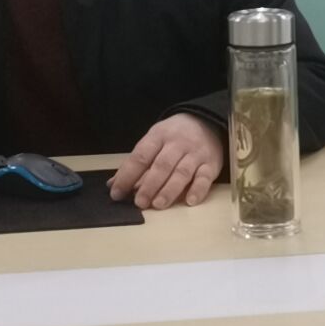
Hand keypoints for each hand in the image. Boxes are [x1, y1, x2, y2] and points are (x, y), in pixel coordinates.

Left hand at [108, 113, 224, 209]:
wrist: (207, 121)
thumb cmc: (174, 136)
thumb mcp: (153, 141)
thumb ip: (136, 163)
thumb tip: (113, 184)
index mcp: (158, 136)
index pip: (141, 156)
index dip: (127, 175)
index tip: (117, 192)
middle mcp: (177, 144)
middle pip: (162, 165)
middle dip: (149, 185)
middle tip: (139, 202)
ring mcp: (196, 154)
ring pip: (182, 172)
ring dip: (169, 190)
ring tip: (158, 204)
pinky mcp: (211, 164)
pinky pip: (205, 177)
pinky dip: (198, 190)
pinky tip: (190, 201)